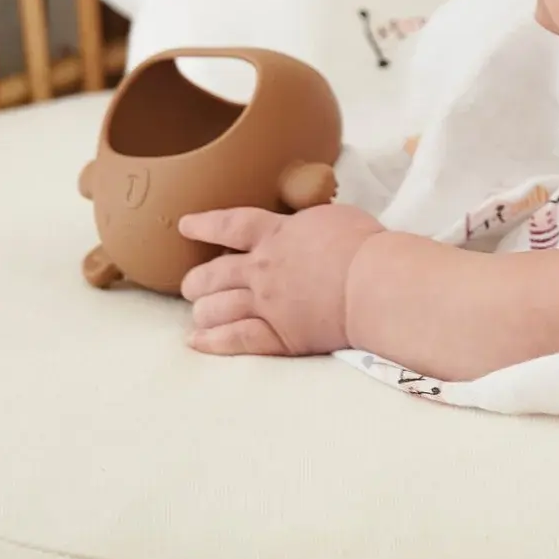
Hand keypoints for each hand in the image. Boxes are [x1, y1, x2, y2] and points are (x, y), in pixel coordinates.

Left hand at [179, 203, 383, 356]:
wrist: (373, 284)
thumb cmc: (362, 246)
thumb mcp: (330, 217)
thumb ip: (305, 224)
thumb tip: (303, 226)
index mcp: (276, 235)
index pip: (229, 225)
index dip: (204, 226)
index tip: (185, 226)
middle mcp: (262, 270)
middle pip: (212, 274)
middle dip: (196, 280)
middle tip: (192, 285)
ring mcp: (267, 305)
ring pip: (215, 308)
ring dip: (202, 310)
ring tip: (199, 313)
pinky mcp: (278, 336)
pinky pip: (235, 340)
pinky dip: (211, 341)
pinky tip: (197, 341)